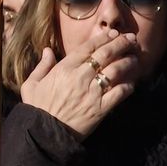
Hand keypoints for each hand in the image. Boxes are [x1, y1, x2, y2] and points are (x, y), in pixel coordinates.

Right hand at [19, 32, 137, 136]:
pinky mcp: (102, 107)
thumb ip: (42, 65)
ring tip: (134, 58)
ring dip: (127, 62)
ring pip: (115, 71)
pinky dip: (128, 86)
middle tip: (131, 39)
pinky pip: (120, 93)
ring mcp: (93, 92)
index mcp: (63, 69)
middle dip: (120, 44)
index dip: (102, 38)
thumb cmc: (37, 106)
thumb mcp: (31, 83)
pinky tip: (132, 83)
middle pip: (105, 55)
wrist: (45, 132)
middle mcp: (80, 77)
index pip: (87, 48)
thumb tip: (47, 50)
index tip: (112, 33)